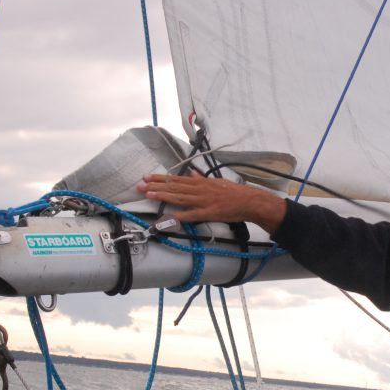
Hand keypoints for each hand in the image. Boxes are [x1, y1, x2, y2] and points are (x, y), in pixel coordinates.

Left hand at [136, 172, 287, 232]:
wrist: (249, 201)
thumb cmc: (234, 192)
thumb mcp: (217, 181)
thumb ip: (202, 178)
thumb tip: (191, 172)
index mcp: (200, 182)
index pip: (176, 179)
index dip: (160, 178)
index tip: (147, 176)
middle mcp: (199, 189)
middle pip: (174, 187)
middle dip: (156, 186)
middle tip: (140, 185)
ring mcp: (203, 201)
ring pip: (179, 198)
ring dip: (163, 196)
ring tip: (148, 194)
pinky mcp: (208, 213)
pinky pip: (191, 215)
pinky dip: (179, 216)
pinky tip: (168, 217)